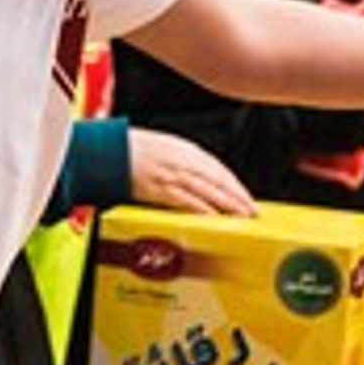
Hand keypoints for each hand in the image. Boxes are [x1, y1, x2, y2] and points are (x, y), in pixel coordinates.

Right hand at [128, 129, 255, 214]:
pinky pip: (187, 200)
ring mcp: (172, 174)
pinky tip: (214, 218)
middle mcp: (182, 161)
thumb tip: (202, 177)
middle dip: (238, 197)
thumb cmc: (133, 148)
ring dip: (228, 205)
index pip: (218, 168)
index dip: (235, 184)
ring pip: (208, 191)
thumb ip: (185, 160)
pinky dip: (203, 209)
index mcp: (185, 149)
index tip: (246, 197)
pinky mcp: (160, 188)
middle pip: (218, 180)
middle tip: (253, 211)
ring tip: (241, 217)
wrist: (111, 150)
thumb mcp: (165, 146)